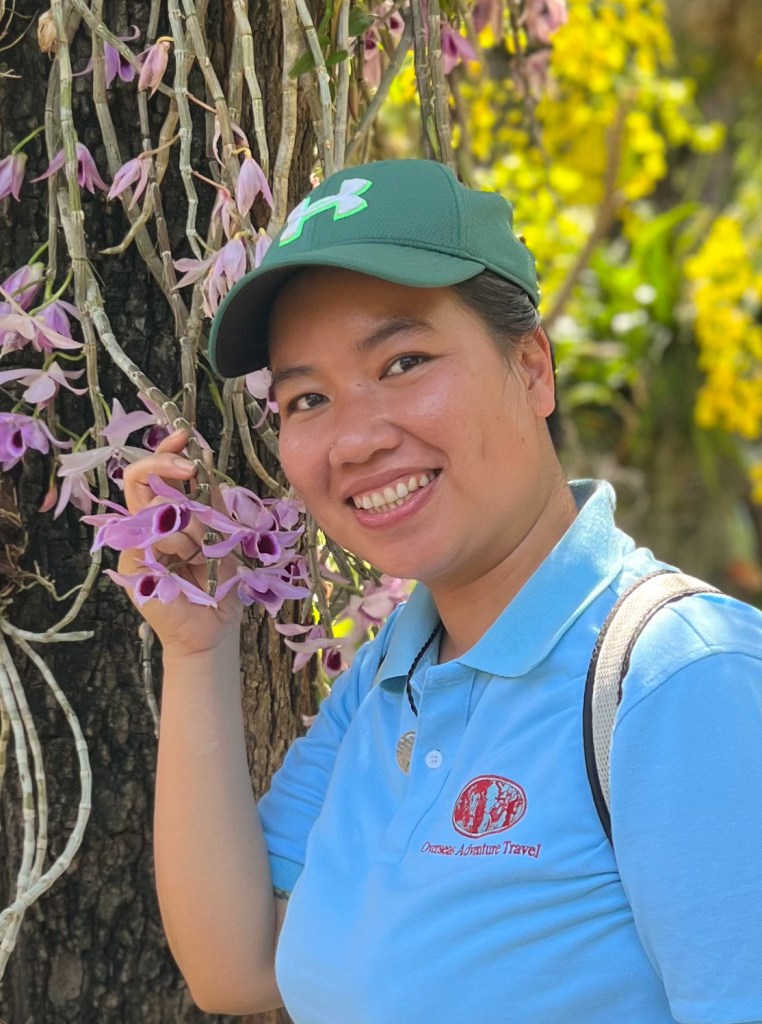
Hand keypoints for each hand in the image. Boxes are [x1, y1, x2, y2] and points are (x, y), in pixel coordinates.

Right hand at [120, 429, 242, 656]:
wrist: (213, 628)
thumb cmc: (217, 584)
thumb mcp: (221, 533)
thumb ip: (211, 500)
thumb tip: (205, 457)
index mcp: (165, 515)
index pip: (153, 474)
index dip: (164, 452)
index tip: (184, 436)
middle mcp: (145, 526)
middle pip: (137, 479)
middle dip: (164, 466)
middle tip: (190, 468)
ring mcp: (135, 545)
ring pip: (154, 509)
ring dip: (188, 525)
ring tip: (202, 552)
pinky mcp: (132, 566)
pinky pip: (153, 537)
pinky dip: (178, 543)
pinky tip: (190, 561)